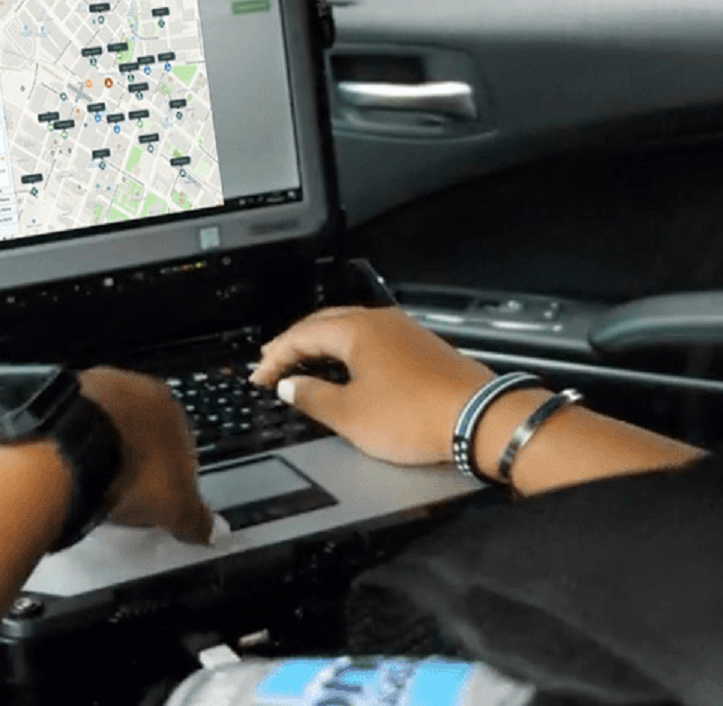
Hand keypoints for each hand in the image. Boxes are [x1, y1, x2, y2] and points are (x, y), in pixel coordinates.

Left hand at [78, 367, 212, 543]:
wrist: (71, 447)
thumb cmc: (129, 468)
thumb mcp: (175, 506)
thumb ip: (197, 518)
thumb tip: (210, 531)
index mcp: (170, 405)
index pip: (181, 443)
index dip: (172, 476)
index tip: (160, 499)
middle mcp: (136, 387)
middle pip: (142, 430)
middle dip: (137, 459)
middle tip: (126, 493)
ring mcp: (97, 386)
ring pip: (108, 423)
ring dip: (106, 449)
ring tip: (96, 482)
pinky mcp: (65, 394)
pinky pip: (77, 423)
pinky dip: (77, 443)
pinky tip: (73, 467)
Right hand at [249, 306, 492, 465]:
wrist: (481, 420)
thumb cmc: (415, 415)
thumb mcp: (350, 416)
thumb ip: (312, 398)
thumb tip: (289, 387)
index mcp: (356, 330)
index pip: (301, 334)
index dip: (275, 357)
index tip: (260, 377)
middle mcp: (379, 321)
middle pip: (325, 323)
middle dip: (296, 341)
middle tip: (274, 359)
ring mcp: (404, 332)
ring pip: (351, 328)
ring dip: (323, 343)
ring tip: (306, 361)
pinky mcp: (423, 348)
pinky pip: (373, 339)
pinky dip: (350, 350)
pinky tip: (350, 367)